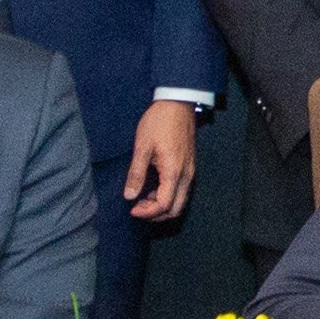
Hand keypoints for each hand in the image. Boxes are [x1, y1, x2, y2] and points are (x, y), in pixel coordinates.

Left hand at [126, 100, 201, 220]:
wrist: (177, 104)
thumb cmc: (159, 123)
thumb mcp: (142, 147)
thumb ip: (136, 173)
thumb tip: (129, 195)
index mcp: (173, 172)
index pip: (163, 205)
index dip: (147, 212)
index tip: (132, 209)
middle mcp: (186, 176)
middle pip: (175, 209)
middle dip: (156, 215)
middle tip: (138, 208)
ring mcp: (190, 172)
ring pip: (180, 201)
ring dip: (162, 206)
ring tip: (143, 198)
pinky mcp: (189, 167)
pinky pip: (181, 191)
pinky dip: (168, 196)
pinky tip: (153, 188)